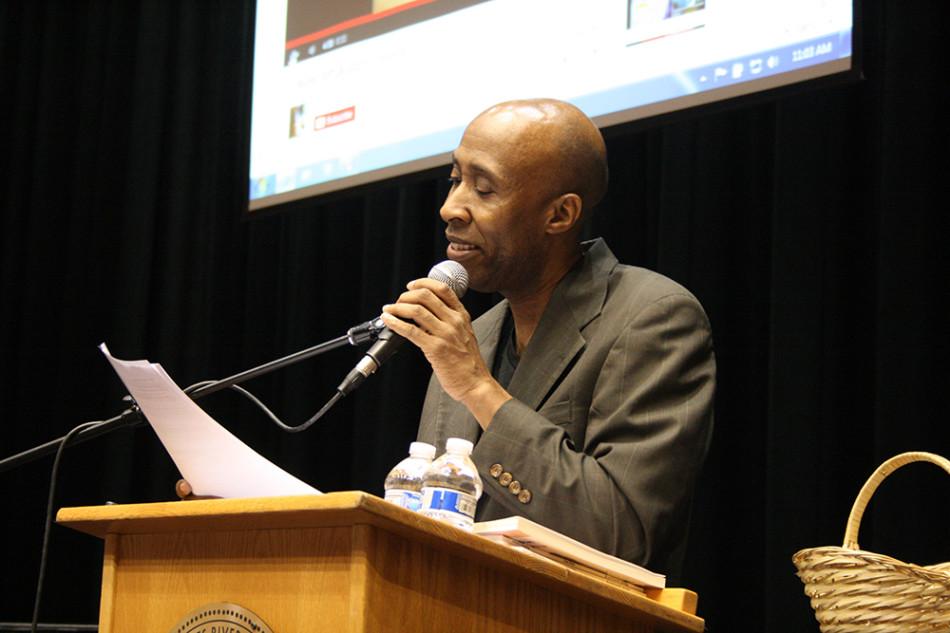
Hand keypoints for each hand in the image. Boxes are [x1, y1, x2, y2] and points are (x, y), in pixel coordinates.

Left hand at [380, 278, 509, 427]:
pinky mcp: (435, 348)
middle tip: (398, 302)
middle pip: (426, 295)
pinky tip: (388, 321)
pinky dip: (396, 323)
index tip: (411, 285)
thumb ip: (449, 322)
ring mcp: (445, 334)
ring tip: (389, 310)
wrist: (476, 383)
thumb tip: (425, 314)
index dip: (423, 282)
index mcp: (462, 316)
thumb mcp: (464, 335)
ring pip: (417, 310)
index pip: (443, 289)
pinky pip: (411, 330)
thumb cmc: (468, 363)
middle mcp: (454, 321)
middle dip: (406, 295)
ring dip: (397, 307)